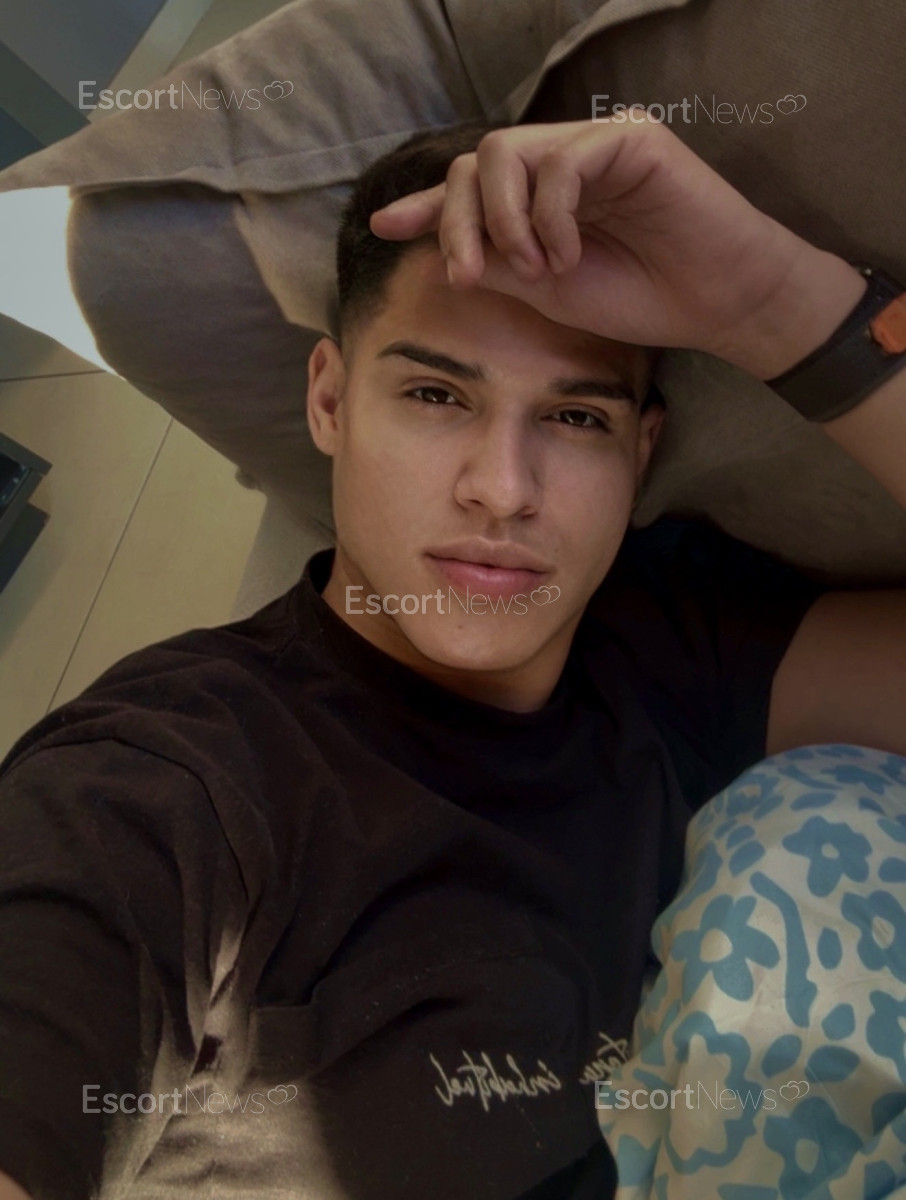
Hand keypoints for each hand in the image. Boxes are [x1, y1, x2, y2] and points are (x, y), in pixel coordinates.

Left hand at [370, 117, 864, 378]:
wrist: (715, 305)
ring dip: (503, 221)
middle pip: (475, 164)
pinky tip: (567, 255)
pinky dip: (551, 217)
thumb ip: (495, 263)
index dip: (427, 206)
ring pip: (505, 153)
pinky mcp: (630, 139)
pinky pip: (561, 165)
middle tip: (473, 275)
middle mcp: (560, 162)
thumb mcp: (545, 290)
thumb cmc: (640, 299)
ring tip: (536, 270)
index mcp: (538, 197)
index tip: (385, 228)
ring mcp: (594, 145)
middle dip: (460, 222)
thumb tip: (437, 251)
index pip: (470, 186)